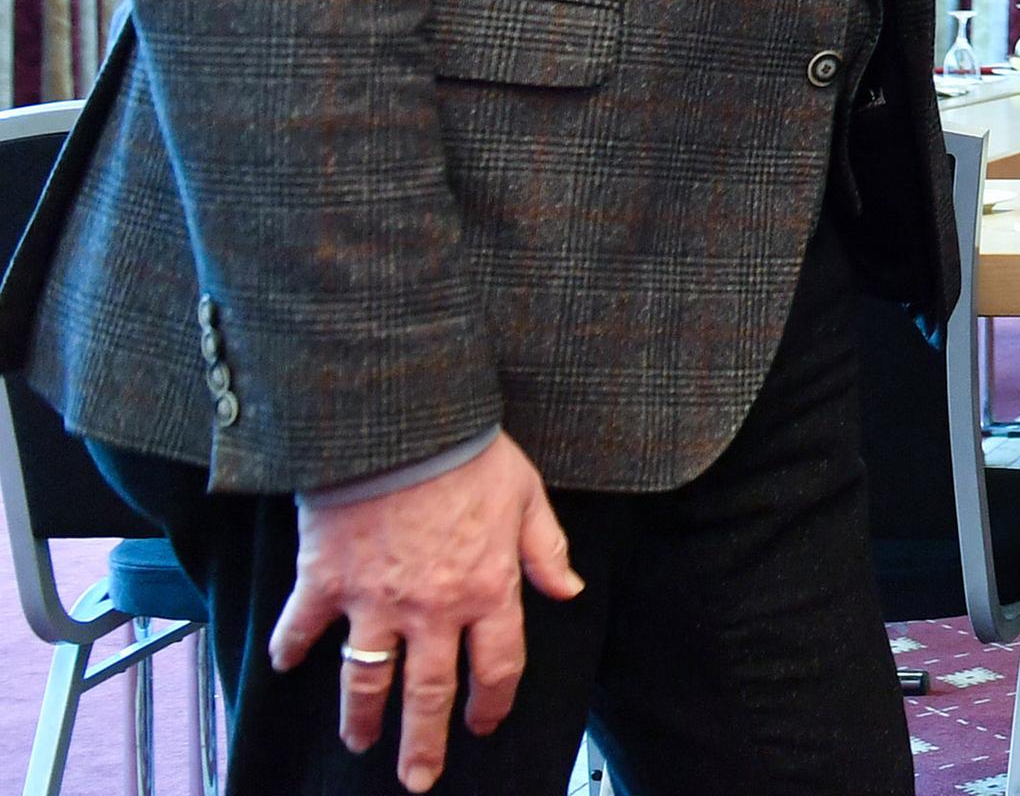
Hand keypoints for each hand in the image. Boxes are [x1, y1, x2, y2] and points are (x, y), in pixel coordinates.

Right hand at [270, 432, 584, 790]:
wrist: (400, 424)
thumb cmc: (469, 454)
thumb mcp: (527, 497)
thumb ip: (545, 551)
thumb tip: (569, 590)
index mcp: (487, 590)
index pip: (497, 667)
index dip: (492, 703)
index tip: (483, 725)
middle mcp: (432, 609)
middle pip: (429, 693)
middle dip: (424, 743)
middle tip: (418, 780)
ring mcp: (374, 601)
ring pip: (366, 678)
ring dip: (361, 717)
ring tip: (359, 743)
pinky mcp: (325, 582)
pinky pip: (301, 628)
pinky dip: (289, 649)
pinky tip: (284, 667)